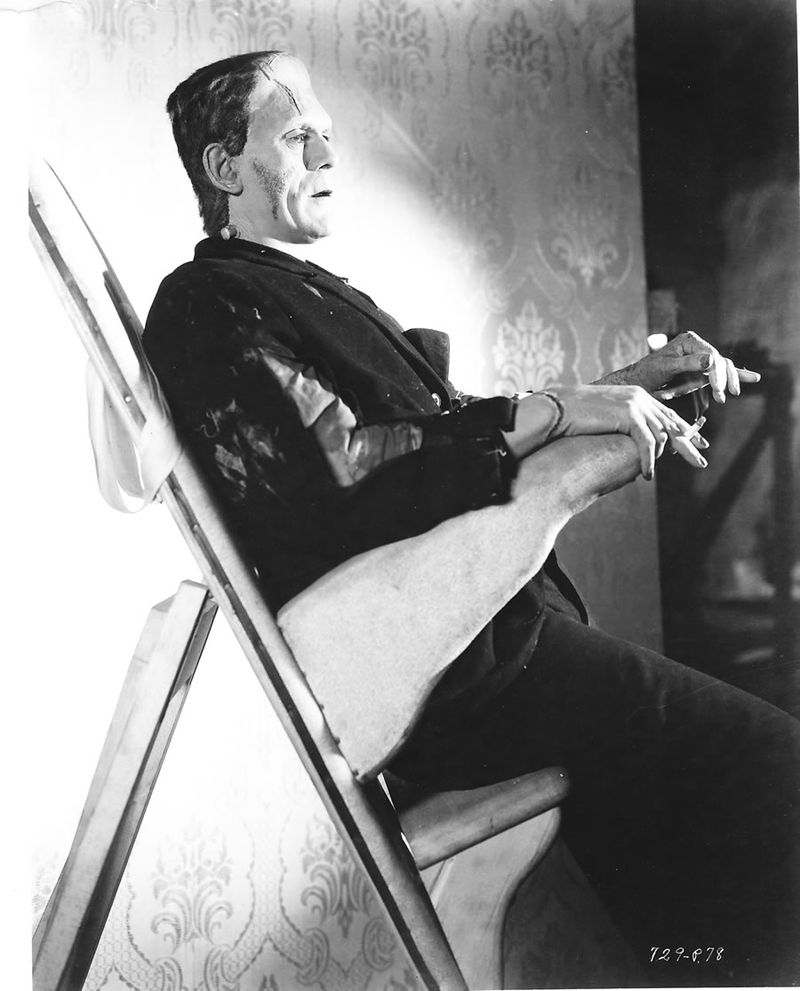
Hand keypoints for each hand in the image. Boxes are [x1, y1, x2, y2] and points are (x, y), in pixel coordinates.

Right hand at [546, 384, 708, 479]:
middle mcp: (642, 397)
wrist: (558, 408)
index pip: (668, 414)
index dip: (685, 430)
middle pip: (673, 424)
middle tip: (700, 463)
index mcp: (638, 396)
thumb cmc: (576, 417)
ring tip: (657, 474)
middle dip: (688, 445)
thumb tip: (634, 444)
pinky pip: (647, 442)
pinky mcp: (630, 414)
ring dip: (662, 458)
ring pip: (662, 435)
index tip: (698, 443)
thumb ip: (625, 425)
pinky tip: (647, 474)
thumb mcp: (607, 418)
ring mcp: (637, 404)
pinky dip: (648, 460)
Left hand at [597, 331, 760, 403]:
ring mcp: (701, 359)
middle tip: (723, 397)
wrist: (637, 383)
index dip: (717, 373)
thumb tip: (711, 360)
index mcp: (689, 341)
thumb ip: (688, 364)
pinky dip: (736, 376)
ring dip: (728, 382)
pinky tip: (753, 378)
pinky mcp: (701, 371)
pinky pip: (721, 372)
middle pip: (720, 361)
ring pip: (723, 368)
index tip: (718, 390)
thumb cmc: (647, 373)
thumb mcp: (665, 368)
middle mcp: (697, 347)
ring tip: (731, 394)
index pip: (711, 355)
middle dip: (724, 379)